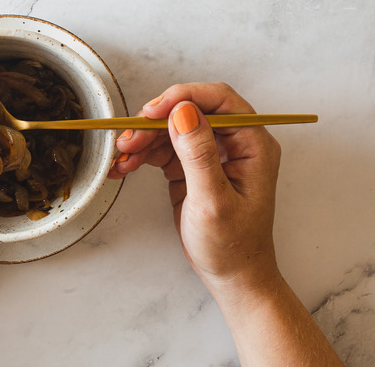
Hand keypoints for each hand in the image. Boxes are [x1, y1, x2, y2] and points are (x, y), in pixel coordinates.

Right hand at [109, 82, 281, 287]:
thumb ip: (198, 154)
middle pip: (189, 112)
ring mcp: (211, 154)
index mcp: (252, 145)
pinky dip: (142, 155)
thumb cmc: (233, 246)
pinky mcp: (191, 167)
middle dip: (155, 122)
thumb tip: (183, 112)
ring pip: (171, 129)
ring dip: (143, 139)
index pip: (220, 101)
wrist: (231, 276)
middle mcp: (234, 143)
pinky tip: (124, 166)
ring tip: (121, 156)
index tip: (153, 110)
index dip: (184, 98)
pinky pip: (163, 149)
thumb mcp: (213, 201)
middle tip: (128, 138)